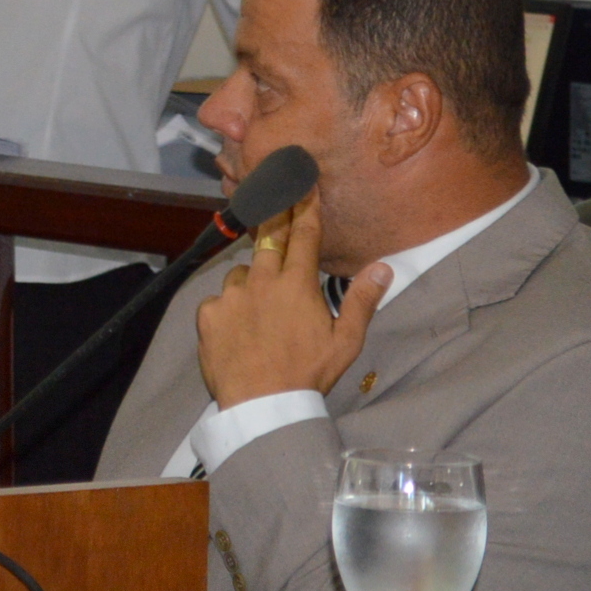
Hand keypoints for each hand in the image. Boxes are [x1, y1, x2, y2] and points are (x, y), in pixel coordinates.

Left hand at [195, 192, 393, 406]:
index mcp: (296, 285)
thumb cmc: (309, 373)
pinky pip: (219, 300)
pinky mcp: (208, 313)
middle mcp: (261, 281)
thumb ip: (362, 300)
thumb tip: (382, 267)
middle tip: (273, 194)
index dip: (304, 207)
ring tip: (261, 307)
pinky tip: (239, 327)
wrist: (262, 405)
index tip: (302, 185)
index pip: (303, 236)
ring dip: (251, 278)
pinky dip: (228, 307)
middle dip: (273, 217)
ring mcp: (231, 296)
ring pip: (241, 273)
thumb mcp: (345, 341)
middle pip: (267, 238)